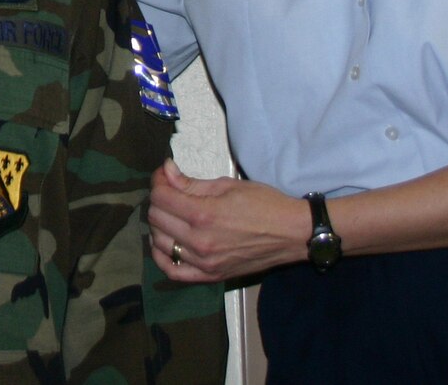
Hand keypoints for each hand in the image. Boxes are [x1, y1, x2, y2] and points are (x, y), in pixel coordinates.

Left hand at [147, 159, 307, 282]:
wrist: (292, 233)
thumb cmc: (264, 204)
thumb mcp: (227, 185)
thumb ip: (191, 183)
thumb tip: (165, 171)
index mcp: (204, 215)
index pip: (161, 197)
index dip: (158, 181)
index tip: (166, 175)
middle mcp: (199, 242)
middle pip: (156, 218)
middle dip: (159, 200)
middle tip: (170, 192)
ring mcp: (204, 263)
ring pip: (159, 242)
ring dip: (159, 225)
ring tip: (170, 214)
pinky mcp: (210, 276)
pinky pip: (172, 271)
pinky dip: (162, 256)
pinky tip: (165, 243)